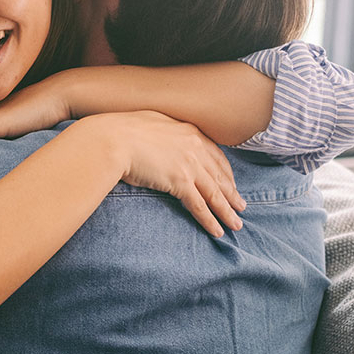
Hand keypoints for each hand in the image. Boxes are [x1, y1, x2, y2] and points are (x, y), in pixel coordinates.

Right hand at [89, 111, 246, 236]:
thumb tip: (160, 138)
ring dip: (227, 211)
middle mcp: (194, 147)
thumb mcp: (150, 122)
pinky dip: (210, 220)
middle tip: (241, 207)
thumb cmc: (121, 130)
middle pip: (220, 175)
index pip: (215, 155)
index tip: (231, 184)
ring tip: (236, 224)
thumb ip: (163, 132)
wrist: (112, 138)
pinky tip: (218, 230)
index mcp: (189, 132)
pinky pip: (200, 205)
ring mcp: (189, 164)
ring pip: (215, 193)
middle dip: (232, 194)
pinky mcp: (179, 182)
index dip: (225, 173)